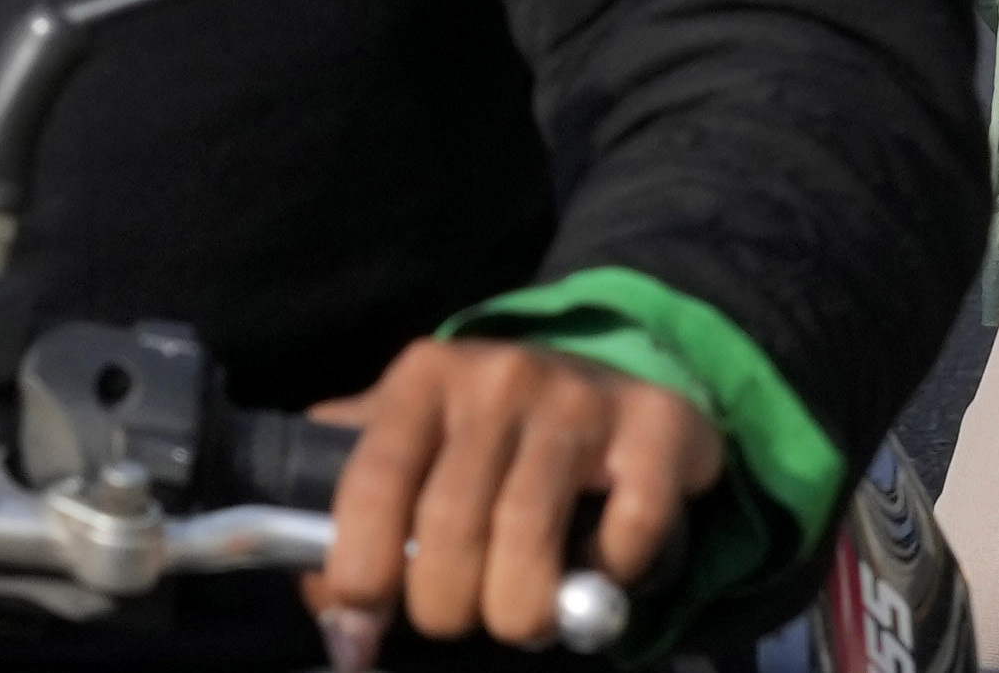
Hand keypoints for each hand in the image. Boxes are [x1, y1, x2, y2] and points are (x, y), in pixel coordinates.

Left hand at [311, 340, 718, 653]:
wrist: (602, 379)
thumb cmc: (479, 441)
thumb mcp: (402, 451)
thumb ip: (347, 522)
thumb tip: (342, 624)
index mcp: (423, 379)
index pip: (374, 482)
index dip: (362, 572)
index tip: (364, 624)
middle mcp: (502, 375)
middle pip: (451, 524)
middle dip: (444, 606)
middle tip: (456, 620)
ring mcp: (582, 395)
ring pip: (529, 534)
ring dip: (518, 611)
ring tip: (519, 621)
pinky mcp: (657, 424)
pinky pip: (628, 526)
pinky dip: (606, 574)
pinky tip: (591, 571)